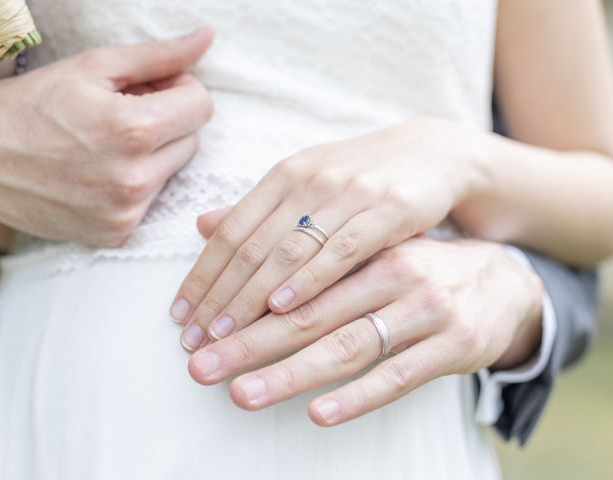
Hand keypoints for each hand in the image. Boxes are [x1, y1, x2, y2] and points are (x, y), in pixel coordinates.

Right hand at [0, 28, 213, 246]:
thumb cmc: (32, 106)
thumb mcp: (93, 67)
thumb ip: (158, 56)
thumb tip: (207, 39)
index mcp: (134, 130)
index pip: (202, 106)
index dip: (179, 90)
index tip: (151, 89)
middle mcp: (136, 178)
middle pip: (192, 140)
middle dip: (167, 121)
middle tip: (124, 113)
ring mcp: (126, 212)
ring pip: (173, 171)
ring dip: (153, 154)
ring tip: (107, 143)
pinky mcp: (116, 233)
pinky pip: (151, 201)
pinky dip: (136, 184)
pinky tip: (100, 173)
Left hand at [171, 118, 490, 349]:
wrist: (432, 154)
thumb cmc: (360, 179)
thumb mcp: (305, 185)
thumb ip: (257, 208)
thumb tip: (202, 224)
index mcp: (284, 176)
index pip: (230, 231)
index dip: (201, 275)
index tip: (180, 316)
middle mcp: (309, 181)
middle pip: (251, 246)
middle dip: (218, 297)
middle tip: (193, 338)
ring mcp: (348, 193)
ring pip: (288, 251)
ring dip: (252, 297)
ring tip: (226, 335)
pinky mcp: (388, 209)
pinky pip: (342, 249)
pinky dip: (309, 279)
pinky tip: (283, 307)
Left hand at [186, 237, 542, 424]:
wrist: (501, 276)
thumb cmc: (413, 262)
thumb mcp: (360, 240)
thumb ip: (293, 238)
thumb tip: (209, 222)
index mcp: (363, 241)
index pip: (286, 269)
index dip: (236, 296)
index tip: (191, 324)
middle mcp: (393, 270)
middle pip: (307, 310)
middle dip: (248, 339)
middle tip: (199, 365)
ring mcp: (425, 307)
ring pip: (348, 343)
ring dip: (291, 372)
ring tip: (242, 393)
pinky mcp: (454, 344)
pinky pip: (399, 374)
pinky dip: (357, 395)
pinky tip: (318, 413)